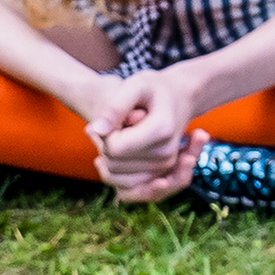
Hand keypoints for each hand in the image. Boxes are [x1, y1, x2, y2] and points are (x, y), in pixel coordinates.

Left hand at [84, 68, 209, 202]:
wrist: (179, 99)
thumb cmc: (154, 89)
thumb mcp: (135, 85)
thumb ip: (115, 106)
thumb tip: (94, 130)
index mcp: (161, 130)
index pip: (114, 148)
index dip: (103, 134)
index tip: (110, 118)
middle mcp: (166, 154)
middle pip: (114, 164)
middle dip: (104, 146)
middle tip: (108, 124)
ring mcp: (164, 167)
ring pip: (116, 177)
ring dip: (106, 160)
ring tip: (112, 136)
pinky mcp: (161, 176)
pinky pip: (127, 189)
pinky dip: (113, 175)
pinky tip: (107, 158)